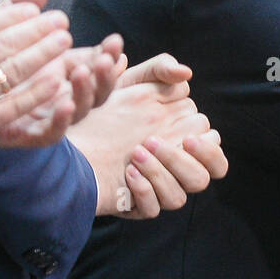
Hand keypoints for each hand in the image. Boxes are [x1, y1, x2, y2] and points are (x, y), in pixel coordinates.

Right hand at [0, 0, 77, 178]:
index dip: (11, 15)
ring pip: (13, 69)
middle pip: (3, 43)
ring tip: (65, 39)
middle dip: (35, 28)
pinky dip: (37, 91)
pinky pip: (14, 104)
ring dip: (43, 52)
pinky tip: (57, 80)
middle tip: (60, 18)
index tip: (34, 7)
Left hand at [0, 0, 123, 147]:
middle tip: (102, 59)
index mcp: (63, 73)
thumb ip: (24, 8)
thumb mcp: (4, 31)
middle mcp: (61, 96)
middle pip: (97, 92)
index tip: (114, 41)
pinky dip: (62, 121)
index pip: (96, 66)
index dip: (108, 56)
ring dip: (85, 92)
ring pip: (80, 112)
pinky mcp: (26, 134)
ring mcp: (47, 116)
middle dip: (105, 75)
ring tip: (81, 71)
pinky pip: (51, 133)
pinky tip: (64, 104)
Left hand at [67, 55, 226, 217]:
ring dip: (162, 176)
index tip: (187, 137)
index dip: (207, 149)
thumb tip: (187, 73)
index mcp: (183, 141)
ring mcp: (154, 188)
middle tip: (154, 143)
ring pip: (179, 198)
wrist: (65, 129)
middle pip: (203, 178)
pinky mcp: (132, 203)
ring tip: (134, 155)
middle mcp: (173, 168)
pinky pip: (151, 210)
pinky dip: (143, 192)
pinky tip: (127, 173)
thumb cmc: (104, 105)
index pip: (214, 154)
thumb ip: (161, 68)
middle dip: (184, 162)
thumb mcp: (131, 80)